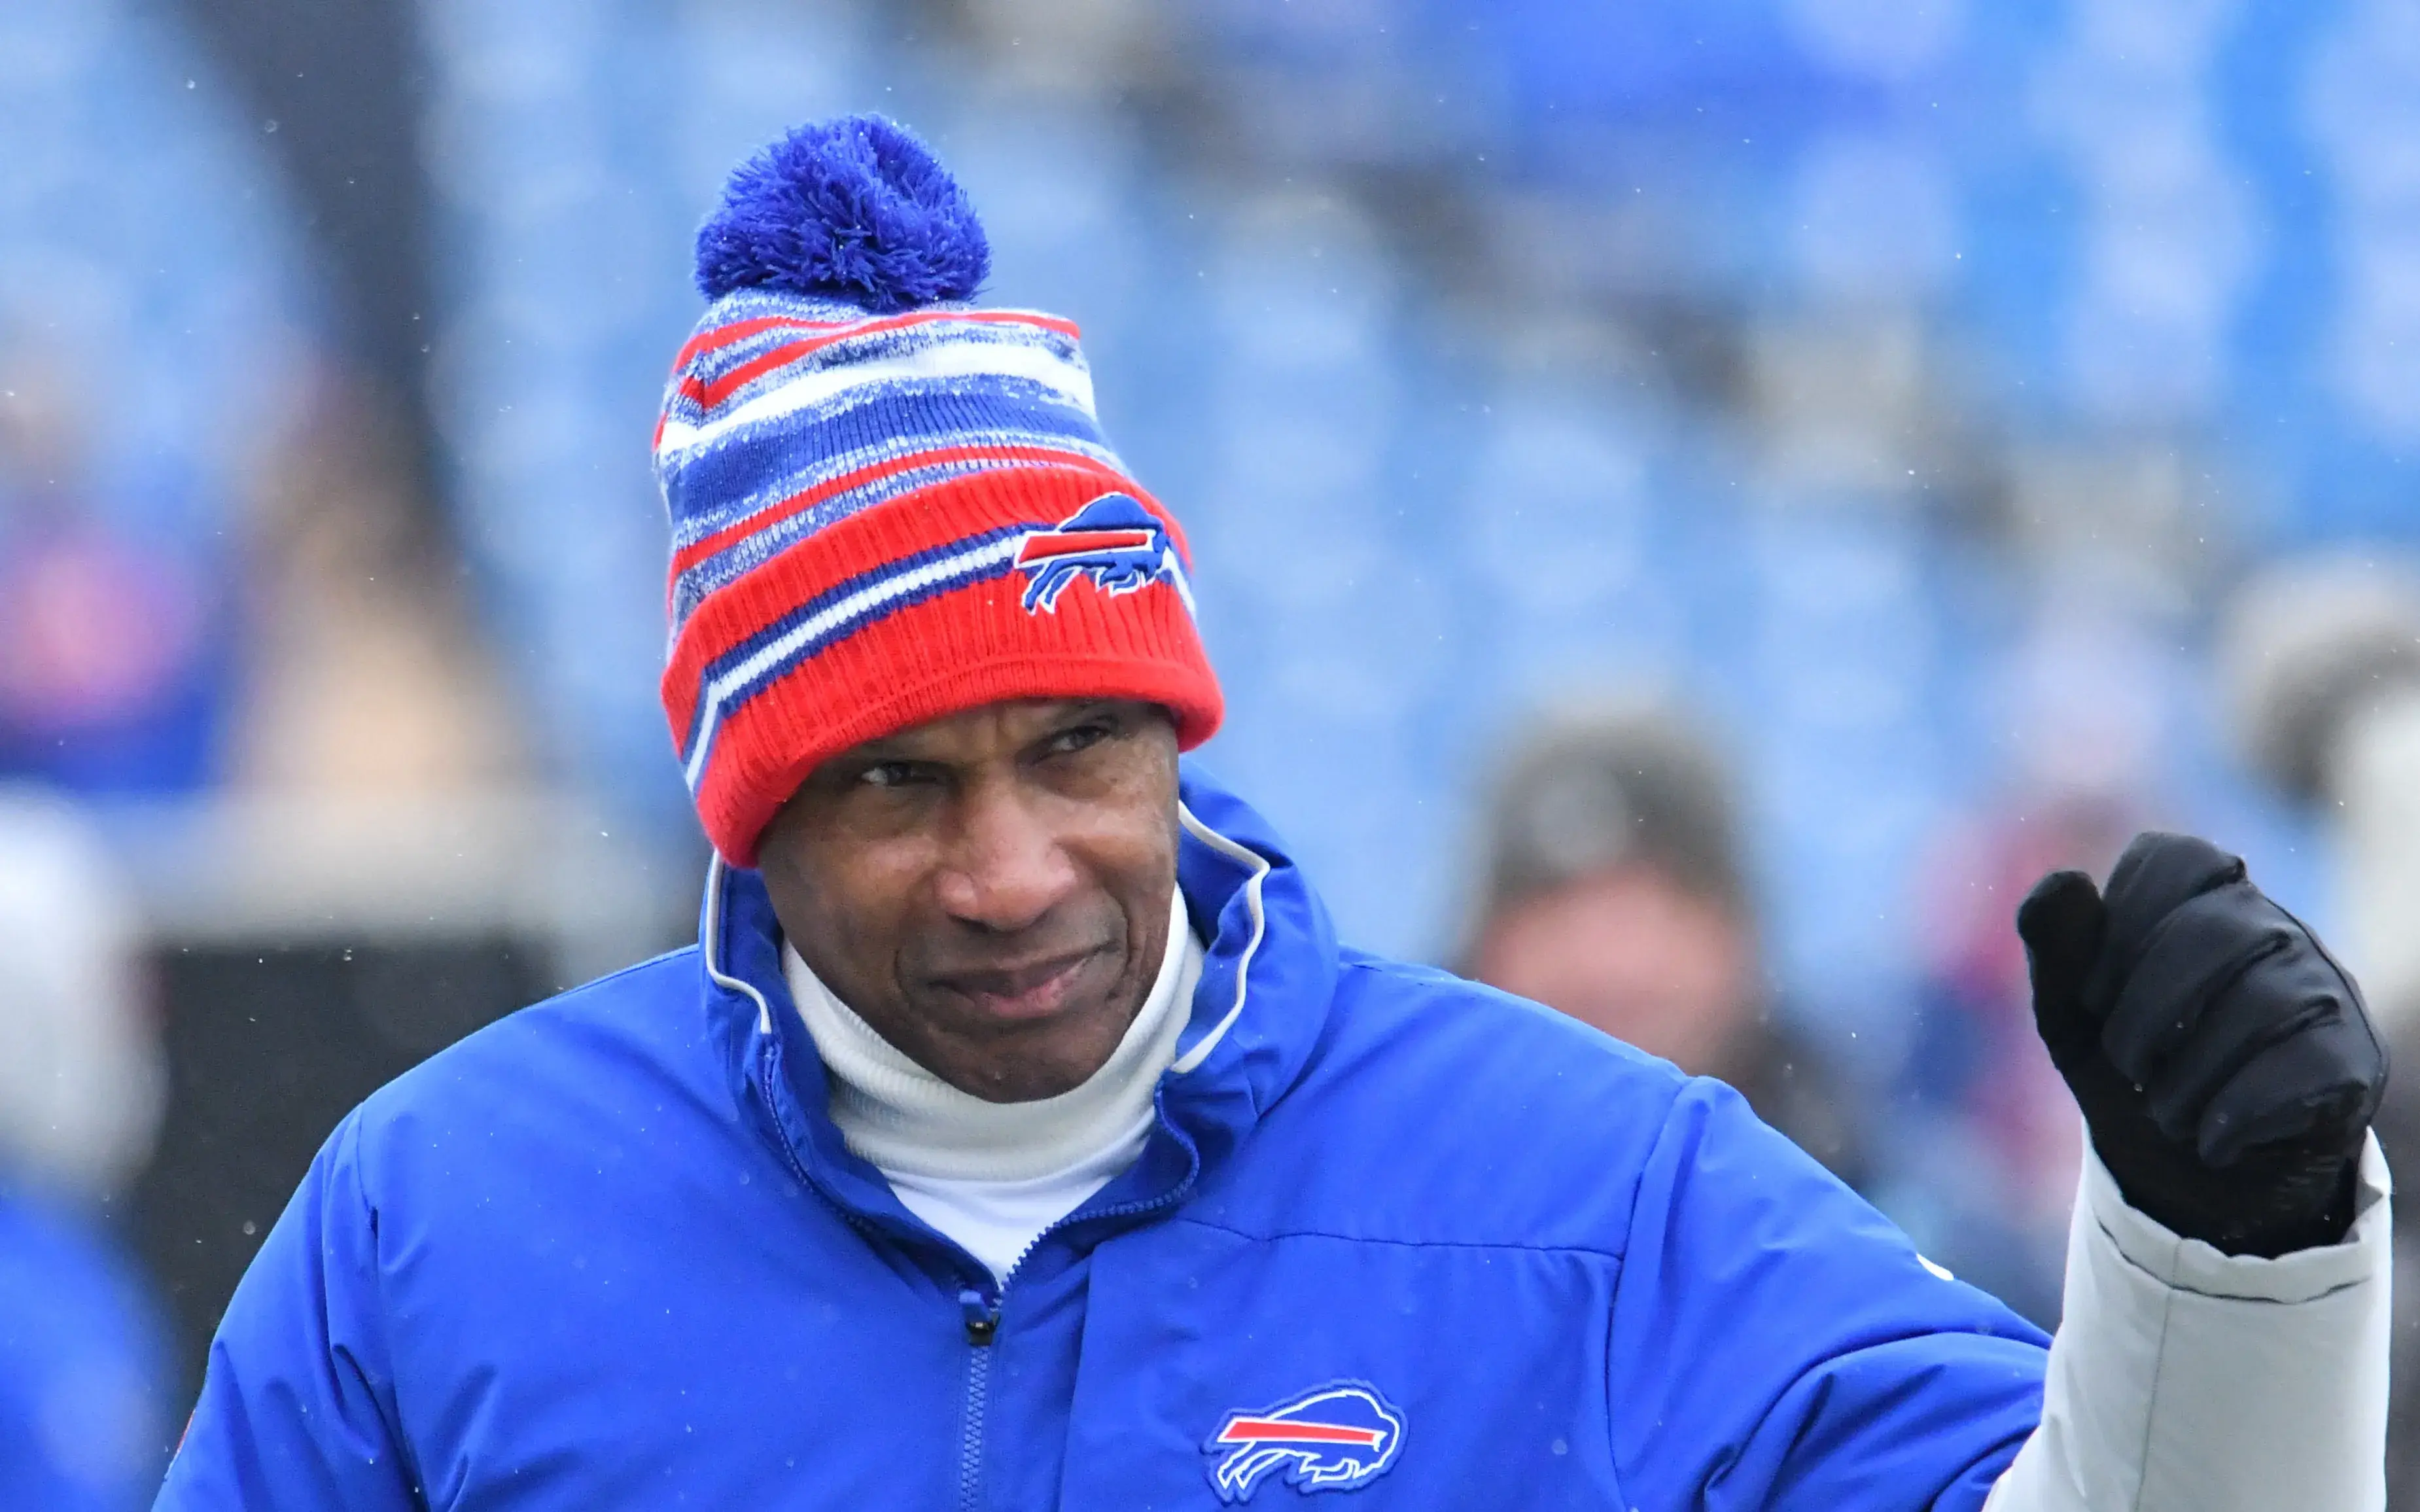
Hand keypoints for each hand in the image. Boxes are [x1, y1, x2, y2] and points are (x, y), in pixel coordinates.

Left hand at [2016, 832, 2385, 1256]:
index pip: (2176, 858)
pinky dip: (2235, 1115)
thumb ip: (2058, 948)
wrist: (2190, 1178)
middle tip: (2126, 1065)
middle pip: (2212, 932)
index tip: (2095, 996)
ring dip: (2186, 1079)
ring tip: (2167, 1114)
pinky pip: (2304, 1067)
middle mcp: (2276, 931)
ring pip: (2262, 1005)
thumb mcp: (2074, 1017)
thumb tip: (2063, 878)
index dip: (2117, 929)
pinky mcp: (2355, 1061)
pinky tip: (2212, 1140)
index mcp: (2207, 901)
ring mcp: (2324, 991)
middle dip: (2142, 1011)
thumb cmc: (2133, 1074)